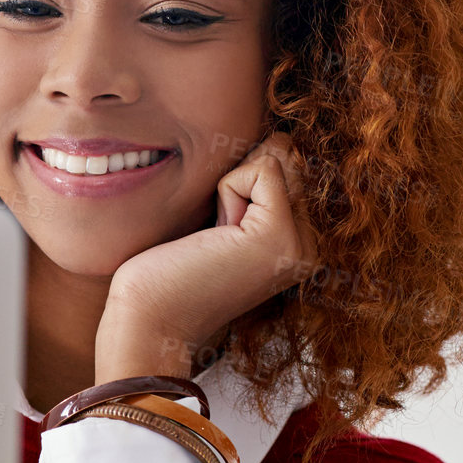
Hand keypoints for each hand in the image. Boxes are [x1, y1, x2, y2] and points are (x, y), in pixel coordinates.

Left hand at [95, 130, 319, 382]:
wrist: (151, 322)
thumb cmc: (172, 272)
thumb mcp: (226, 221)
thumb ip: (260, 188)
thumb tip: (280, 140)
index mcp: (302, 245)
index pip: (290, 168)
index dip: (242, 184)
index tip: (221, 237)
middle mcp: (312, 246)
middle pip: (288, 158)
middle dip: (241, 180)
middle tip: (217, 238)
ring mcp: (302, 244)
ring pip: (277, 159)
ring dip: (233, 186)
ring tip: (218, 238)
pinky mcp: (281, 235)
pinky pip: (262, 169)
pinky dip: (228, 189)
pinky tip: (218, 234)